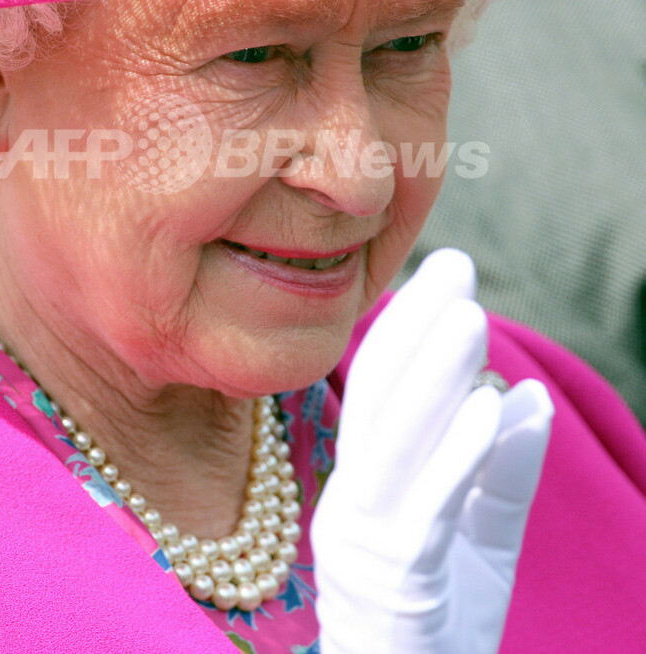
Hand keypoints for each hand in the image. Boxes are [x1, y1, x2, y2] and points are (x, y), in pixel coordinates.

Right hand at [312, 249, 553, 653]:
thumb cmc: (441, 627)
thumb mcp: (483, 539)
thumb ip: (503, 470)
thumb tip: (530, 397)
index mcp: (365, 484)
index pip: (381, 389)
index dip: (410, 327)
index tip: (445, 271)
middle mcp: (351, 500)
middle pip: (380, 399)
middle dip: (416, 328)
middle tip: (453, 265)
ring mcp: (364, 540)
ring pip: (395, 442)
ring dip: (434, 377)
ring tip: (471, 318)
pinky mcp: (396, 582)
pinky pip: (427, 509)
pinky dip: (456, 456)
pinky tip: (485, 408)